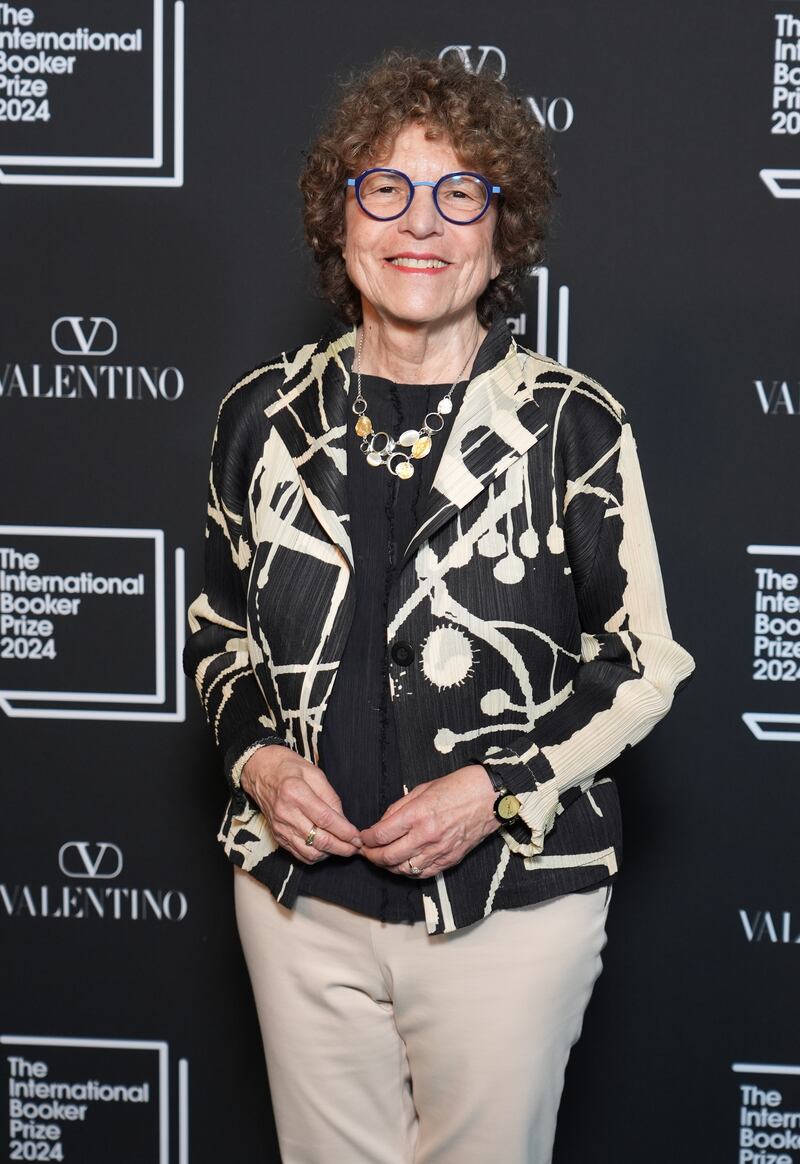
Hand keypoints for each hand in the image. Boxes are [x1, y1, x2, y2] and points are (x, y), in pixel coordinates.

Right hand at [241, 745, 362, 865]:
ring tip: (342, 847)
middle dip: (342, 848)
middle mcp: (286, 814)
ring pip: (310, 852)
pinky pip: (299, 854)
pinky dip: (315, 855)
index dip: (345, 832)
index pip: (325, 820)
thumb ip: (331, 797)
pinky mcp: (277, 836)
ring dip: (330, 854)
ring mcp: (280, 828)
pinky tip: (326, 848)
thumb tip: (344, 821)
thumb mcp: (314, 773)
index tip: (358, 837)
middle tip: (356, 847)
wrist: (260, 771)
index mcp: (296, 794)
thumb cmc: (288, 768)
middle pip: (319, 840)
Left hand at [358, 764, 499, 878]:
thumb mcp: (422, 789)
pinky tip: (403, 864)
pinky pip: (423, 873)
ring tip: (382, 859)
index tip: (363, 837)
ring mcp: (439, 850)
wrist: (489, 797)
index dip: (367, 838)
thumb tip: (382, 824)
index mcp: (418, 814)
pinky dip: (408, 872)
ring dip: (388, 866)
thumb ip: (399, 808)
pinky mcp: (450, 859)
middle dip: (372, 856)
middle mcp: (427, 835)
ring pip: (403, 869)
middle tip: (366, 852)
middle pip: (388, 856)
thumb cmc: (458, 787)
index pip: (381, 835)